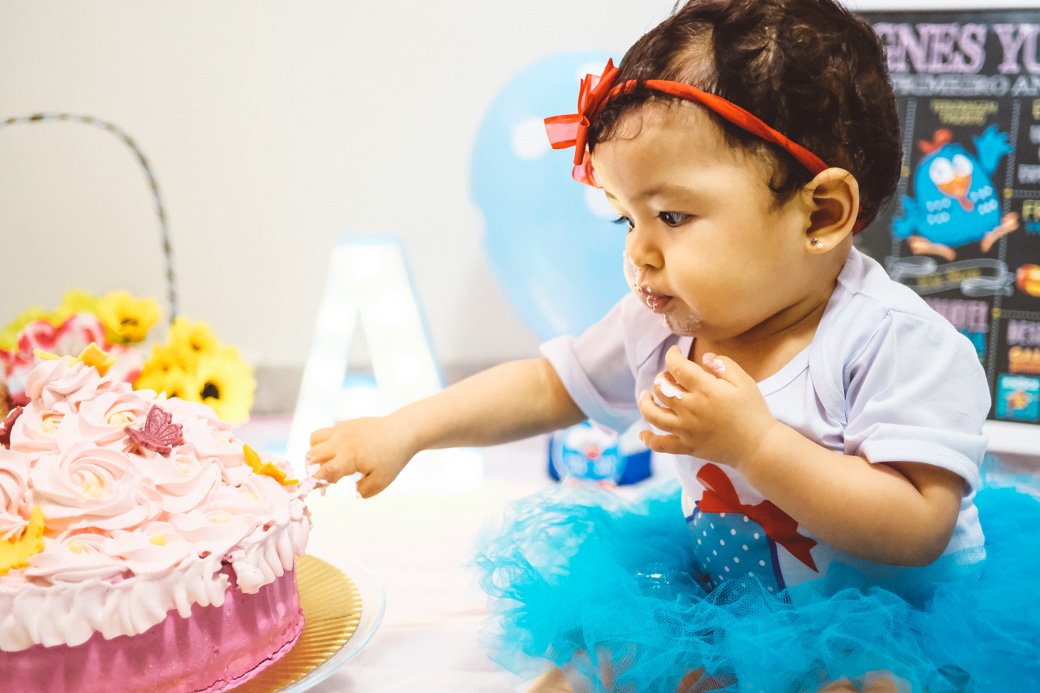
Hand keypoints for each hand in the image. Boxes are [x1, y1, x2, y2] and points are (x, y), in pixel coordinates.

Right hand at [307, 415, 415, 496]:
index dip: (315, 483)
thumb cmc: (393, 458)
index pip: (323, 472)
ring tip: (329, 462)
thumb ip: (362, 491)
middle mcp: (341, 441)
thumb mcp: (381, 482)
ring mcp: (342, 430)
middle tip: (327, 477)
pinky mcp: (345, 424)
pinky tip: (340, 452)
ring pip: (314, 439)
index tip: (317, 491)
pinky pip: (325, 432)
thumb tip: (351, 491)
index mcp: (349, 457)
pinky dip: (325, 443)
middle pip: (312, 455)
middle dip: (313, 469)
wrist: (403, 431)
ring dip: (315, 453)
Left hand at [637, 345, 777, 469]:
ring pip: (653, 414)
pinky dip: (649, 440)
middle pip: (662, 388)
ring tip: (645, 396)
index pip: (677, 367)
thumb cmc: (754, 412)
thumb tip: (705, 357)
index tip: (674, 351)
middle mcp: (690, 408)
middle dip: (661, 378)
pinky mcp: (687, 446)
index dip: (672, 355)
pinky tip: (643, 434)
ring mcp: (686, 429)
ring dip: (645, 403)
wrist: (759, 446)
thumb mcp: (744, 381)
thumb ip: (723, 365)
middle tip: (668, 377)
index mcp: (704, 389)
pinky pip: (662, 444)